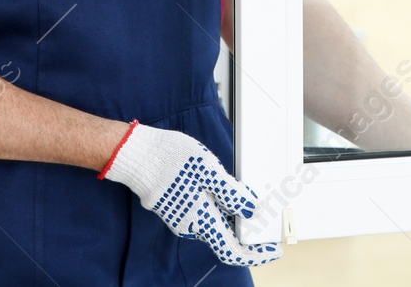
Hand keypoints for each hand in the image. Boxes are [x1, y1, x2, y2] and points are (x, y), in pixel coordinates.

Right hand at [99, 120, 282, 266]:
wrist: (138, 155)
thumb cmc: (170, 160)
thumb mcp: (209, 171)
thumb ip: (232, 193)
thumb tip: (251, 210)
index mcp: (202, 220)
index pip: (233, 251)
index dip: (255, 254)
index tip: (272, 250)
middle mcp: (192, 226)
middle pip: (227, 237)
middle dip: (248, 228)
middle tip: (265, 214)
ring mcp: (184, 218)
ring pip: (216, 222)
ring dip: (233, 213)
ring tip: (246, 193)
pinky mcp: (179, 208)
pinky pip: (205, 212)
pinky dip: (220, 205)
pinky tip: (225, 187)